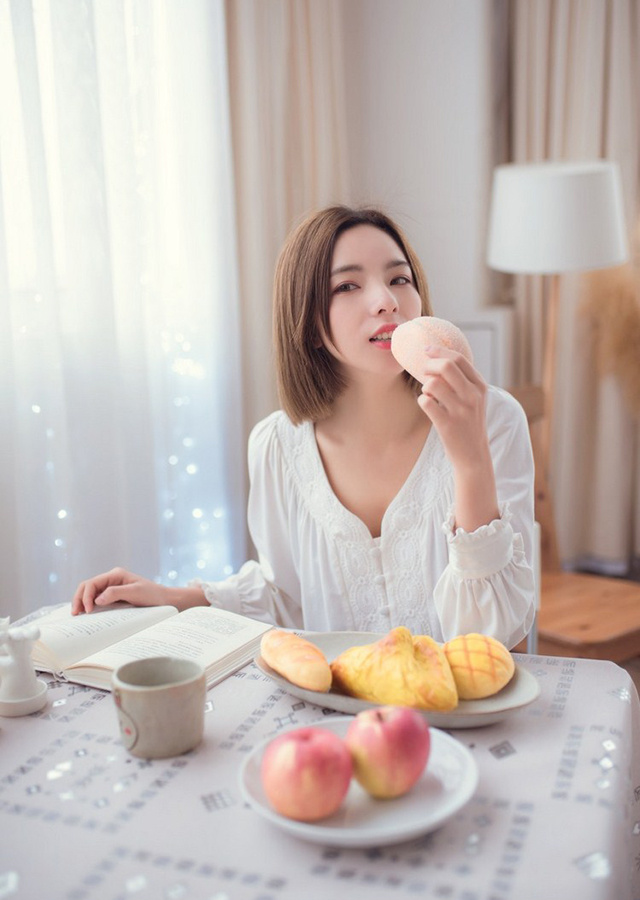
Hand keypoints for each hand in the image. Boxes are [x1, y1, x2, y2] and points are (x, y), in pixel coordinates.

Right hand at [71, 568, 191, 614]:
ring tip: (77, 615)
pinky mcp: (113, 597)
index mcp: (115, 574)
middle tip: (75, 614)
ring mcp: (111, 588)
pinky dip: (89, 606)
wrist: (165, 601)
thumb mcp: (135, 592)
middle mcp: (111, 579)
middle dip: (79, 599)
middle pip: (87, 587)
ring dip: (82, 603)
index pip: (92, 583)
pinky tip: (86, 615)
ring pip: (90, 593)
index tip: (88, 611)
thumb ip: (116, 593)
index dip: (86, 596)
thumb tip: (97, 600)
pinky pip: (97, 600)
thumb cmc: (153, 595)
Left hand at [416, 346, 488, 468]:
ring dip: (425, 386)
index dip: (439, 351)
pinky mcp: (447, 424)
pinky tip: (429, 406)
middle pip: (446, 366)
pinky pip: (425, 402)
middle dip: (429, 365)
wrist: (474, 455)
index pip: (459, 359)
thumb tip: (440, 358)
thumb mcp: (474, 399)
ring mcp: (460, 411)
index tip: (426, 350)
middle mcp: (472, 396)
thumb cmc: (469, 424)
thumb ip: (463, 380)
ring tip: (429, 394)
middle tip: (424, 372)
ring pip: (433, 384)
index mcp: (480, 386)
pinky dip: (422, 401)